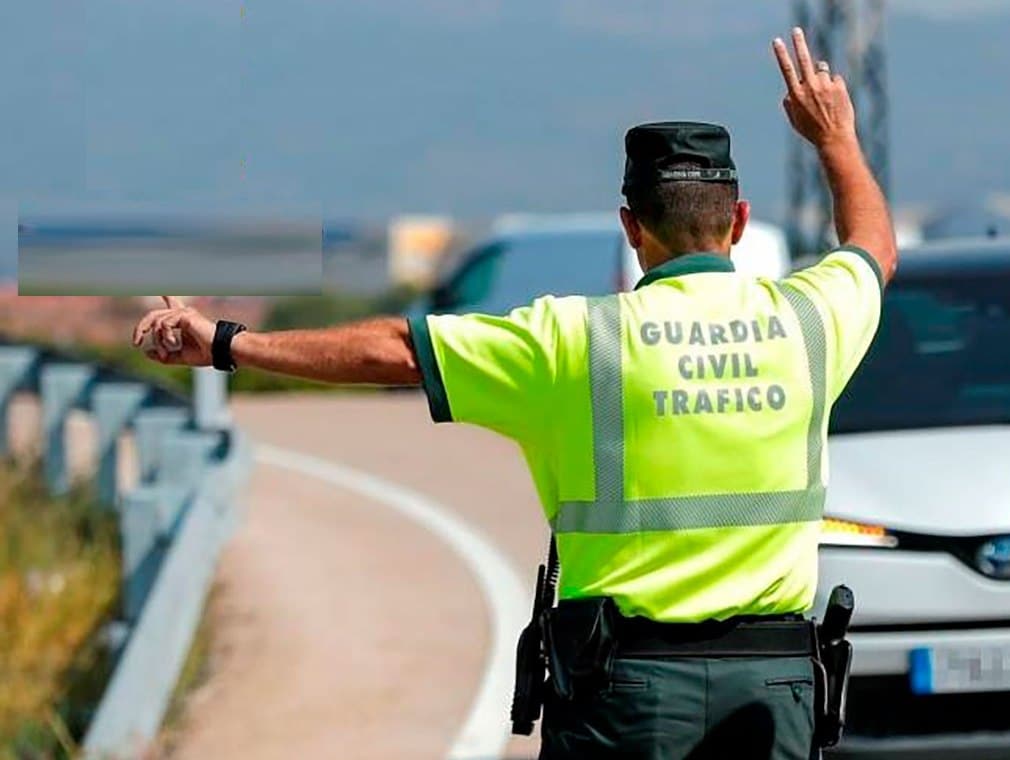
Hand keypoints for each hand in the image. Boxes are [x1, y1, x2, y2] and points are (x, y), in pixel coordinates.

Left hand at [132, 296, 214, 365]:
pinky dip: (165, 337)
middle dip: (141, 327)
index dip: (166, 296)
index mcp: (183, 322)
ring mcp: (183, 313)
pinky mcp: (184, 315)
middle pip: (153, 315)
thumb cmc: (205, 354)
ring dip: (157, 340)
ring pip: (156, 322)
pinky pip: (164, 324)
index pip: (172, 305)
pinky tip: (173, 344)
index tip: (161, 290)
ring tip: (165, 353)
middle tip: (136, 343)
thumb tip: (146, 352)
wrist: (219, 352)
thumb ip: (164, 355)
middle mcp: (182, 314)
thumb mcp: (180, 356)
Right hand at [773, 27, 856, 151]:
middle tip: (796, 31)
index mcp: (796, 95)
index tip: (777, 42)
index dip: (781, 54)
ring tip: (824, 96)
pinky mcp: (839, 86)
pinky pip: (835, 79)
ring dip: (821, 77)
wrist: (834, 137)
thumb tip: (787, 93)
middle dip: (799, 43)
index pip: (786, 69)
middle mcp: (809, 87)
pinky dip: (834, 87)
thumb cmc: (812, 131)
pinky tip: (835, 101)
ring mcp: (825, 85)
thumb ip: (789, 105)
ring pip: (821, 70)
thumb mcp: (794, 121)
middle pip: (803, 59)